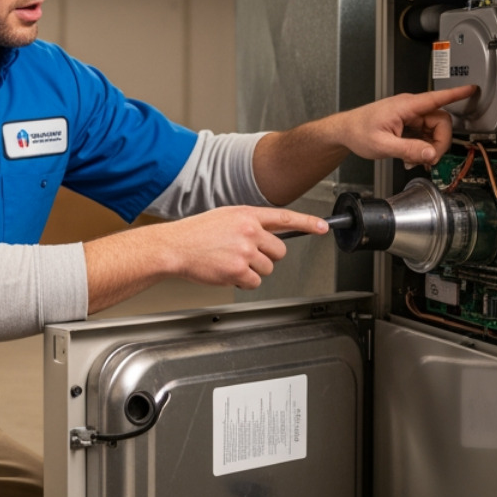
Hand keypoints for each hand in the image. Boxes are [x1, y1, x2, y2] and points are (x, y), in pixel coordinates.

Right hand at [165, 206, 327, 289]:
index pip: (284, 217)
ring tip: (230, 262)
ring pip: (267, 269)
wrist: (174, 247)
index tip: (322, 227)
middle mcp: (249, 231)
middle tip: (247, 256)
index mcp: (246, 215)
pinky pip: (254, 282)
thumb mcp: (224, 218)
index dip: (307, 222)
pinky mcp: (238, 270)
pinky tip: (227, 272)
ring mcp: (245, 251)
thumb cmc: (195, 234)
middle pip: (279, 251)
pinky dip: (243, 281)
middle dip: (267, 257)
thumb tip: (267, 235)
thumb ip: (247, 224)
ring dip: (253, 270)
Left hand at [335, 86, 475, 165]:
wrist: (345, 131)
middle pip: (441, 122)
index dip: (457, 94)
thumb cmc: (358, 131)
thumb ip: (408, 150)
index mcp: (405, 106)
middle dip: (439, 143)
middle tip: (428, 159)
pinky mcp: (408, 124)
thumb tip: (431, 154)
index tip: (472, 89)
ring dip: (429, 148)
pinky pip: (425, 135)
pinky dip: (422, 148)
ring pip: (434, 131)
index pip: (436, 98)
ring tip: (414, 160)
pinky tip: (411, 156)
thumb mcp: (382, 145)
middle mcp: (410, 108)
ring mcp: (410, 116)